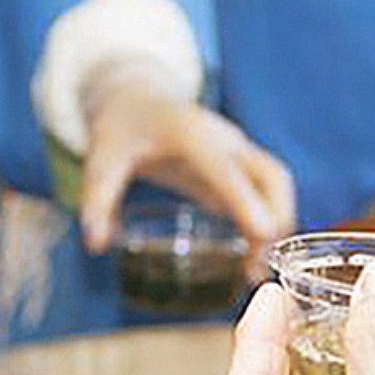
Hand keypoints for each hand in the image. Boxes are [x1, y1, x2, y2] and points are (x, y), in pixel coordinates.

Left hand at [80, 84, 295, 267]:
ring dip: (279, 225)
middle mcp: (225, 140)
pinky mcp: (240, 168)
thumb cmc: (122, 130)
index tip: (263, 233)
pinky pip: (268, 193)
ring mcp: (238, 152)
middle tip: (258, 267)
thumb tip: (95, 245)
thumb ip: (98, 199)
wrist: (139, 102)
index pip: (225, 169)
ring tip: (254, 272)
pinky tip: (253, 261)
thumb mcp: (101, 159)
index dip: (245, 199)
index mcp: (192, 135)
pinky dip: (270, 225)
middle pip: (271, 175)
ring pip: (277, 184)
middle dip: (276, 217)